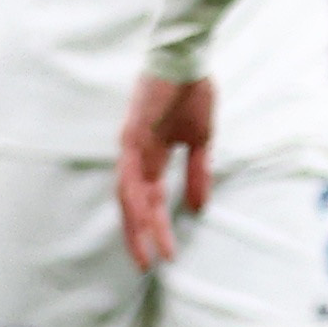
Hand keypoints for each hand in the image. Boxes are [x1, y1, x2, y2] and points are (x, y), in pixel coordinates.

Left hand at [114, 72, 216, 272]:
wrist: (187, 60)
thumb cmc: (192, 94)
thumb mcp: (200, 141)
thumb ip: (197, 174)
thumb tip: (198, 208)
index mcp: (150, 157)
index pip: (147, 200)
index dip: (154, 227)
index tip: (165, 254)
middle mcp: (134, 156)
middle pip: (131, 204)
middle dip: (138, 236)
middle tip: (145, 265)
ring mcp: (130, 147)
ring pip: (127, 196)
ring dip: (136, 225)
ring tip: (146, 251)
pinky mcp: (131, 136)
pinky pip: (130, 174)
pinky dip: (135, 198)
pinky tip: (143, 217)